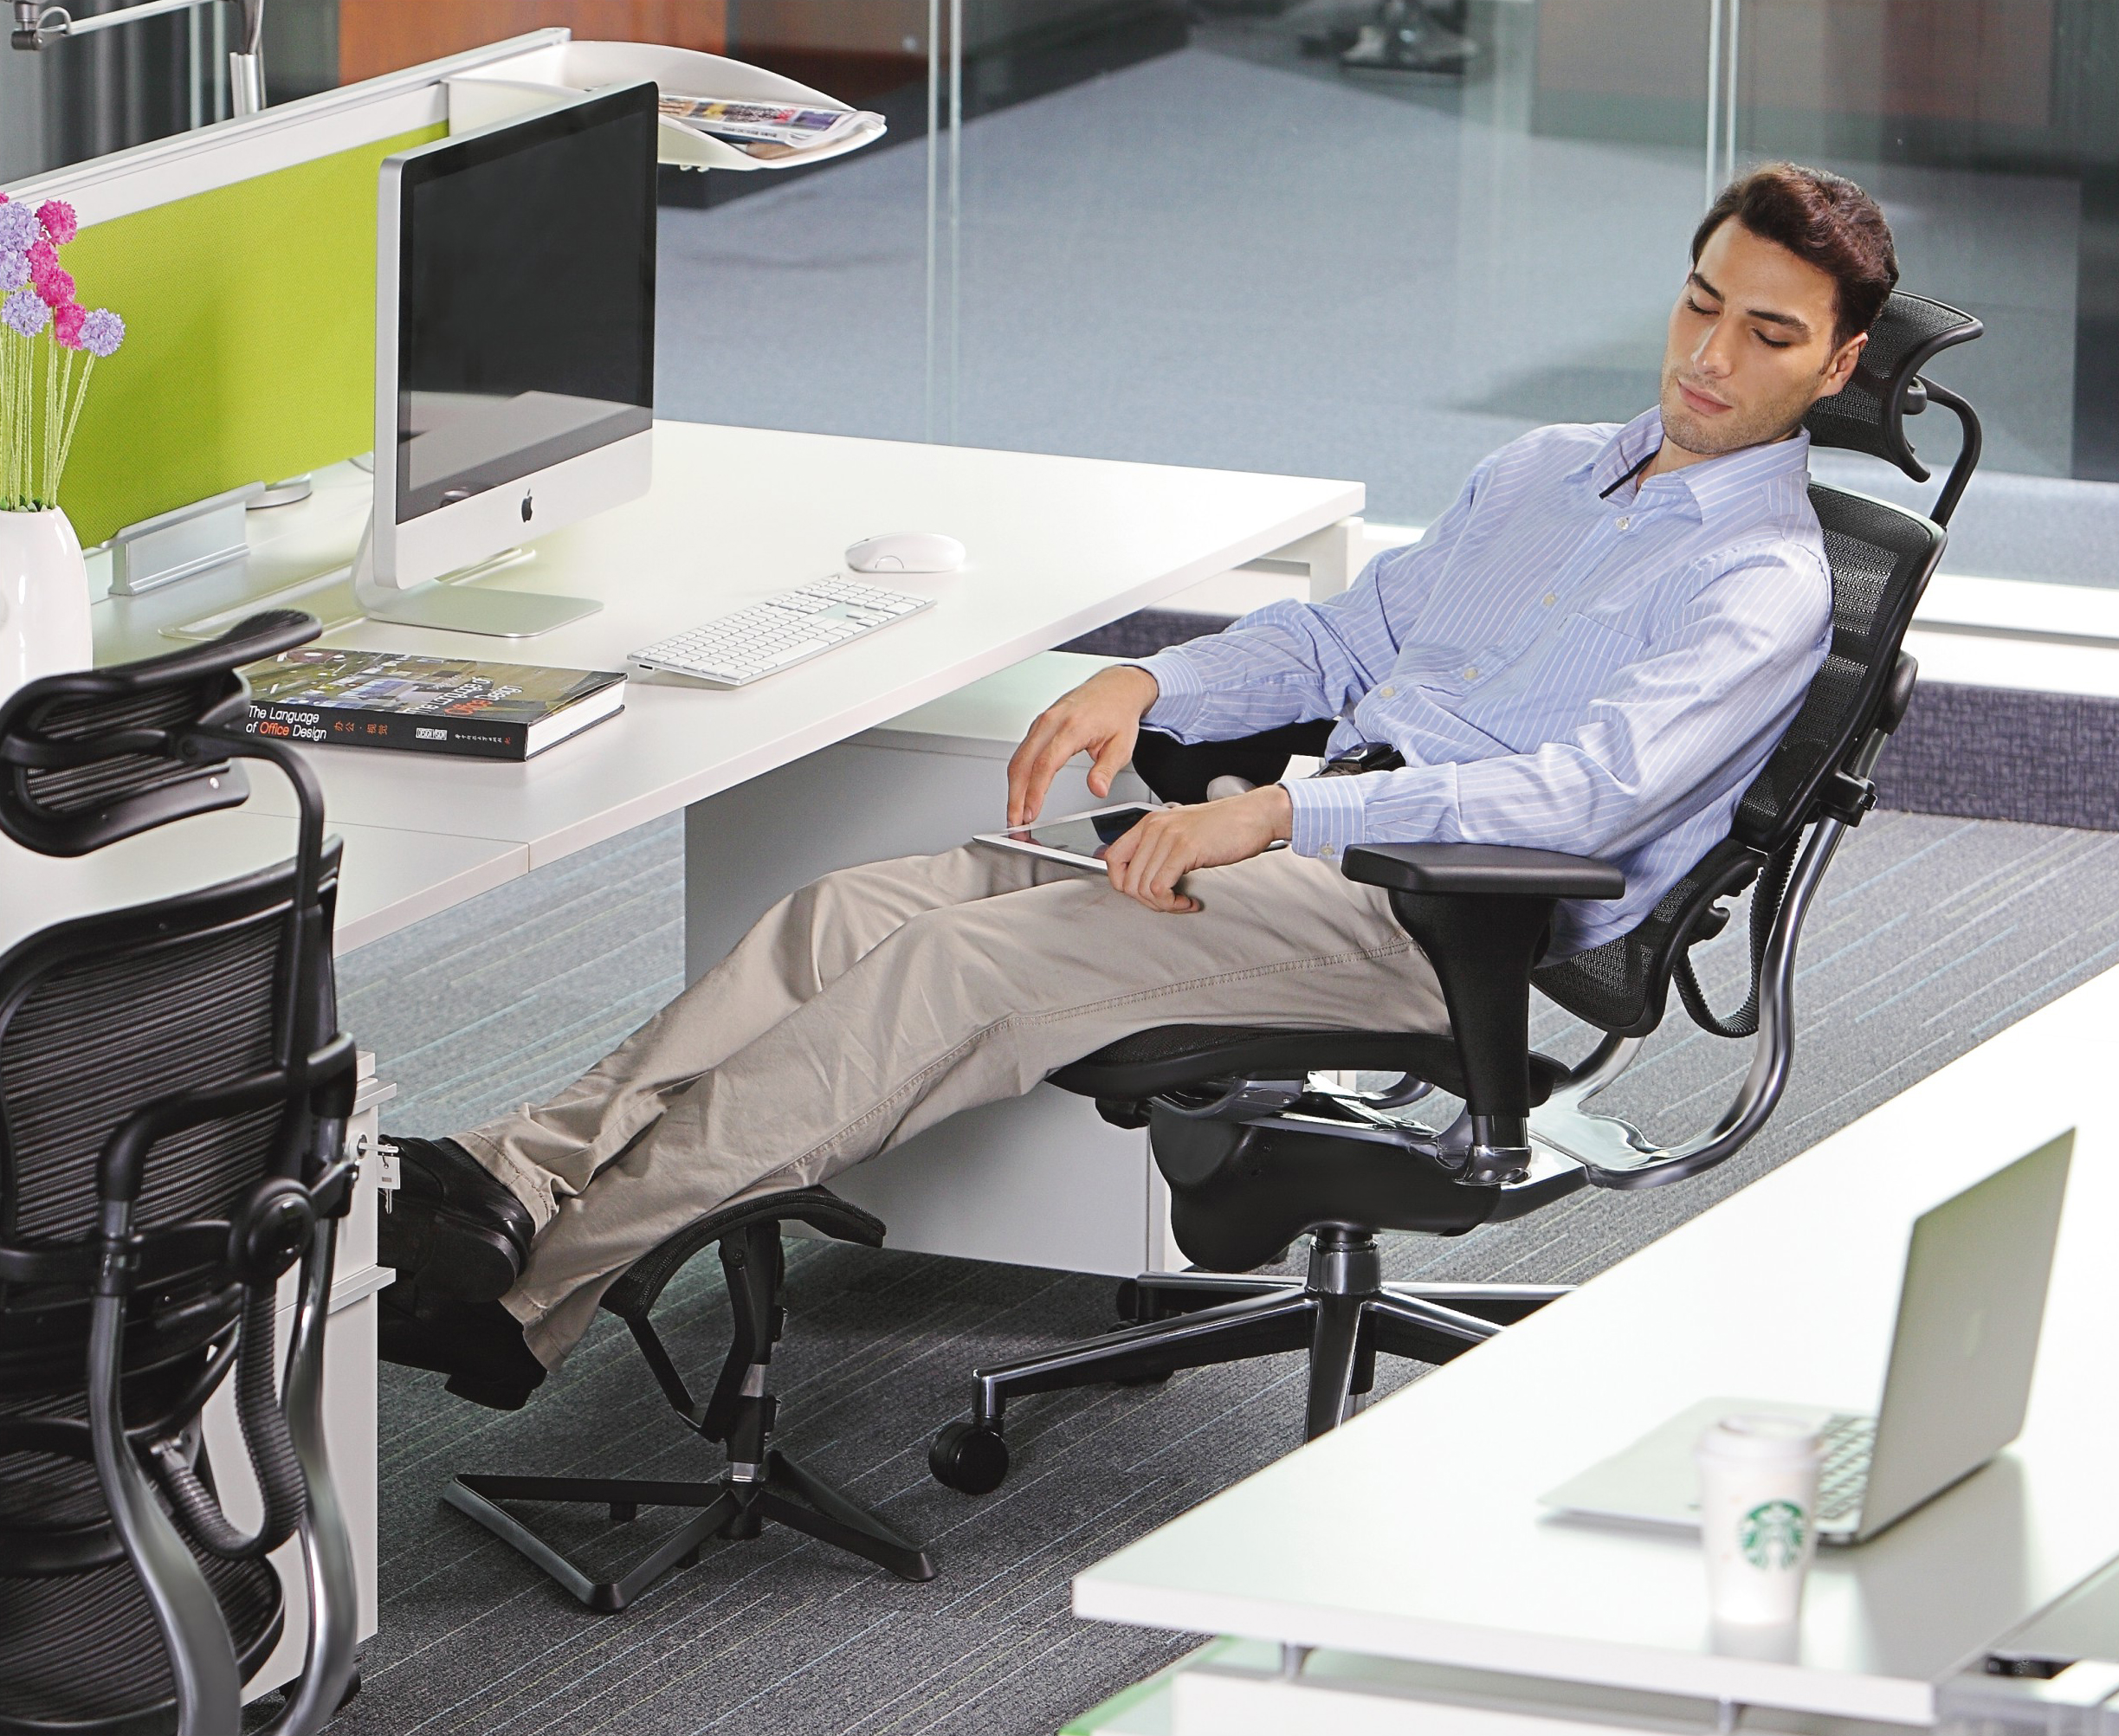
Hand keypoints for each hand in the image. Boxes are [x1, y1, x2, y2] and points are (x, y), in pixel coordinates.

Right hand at [1007, 665, 1160, 826]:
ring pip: (1018, 759)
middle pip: (1022, 763)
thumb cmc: (1118, 713)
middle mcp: (1052, 722)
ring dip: (1014, 789)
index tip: (1031, 813)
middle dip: (1015, 797)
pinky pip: (1022, 752)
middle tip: (1016, 822)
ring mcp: (1042, 722)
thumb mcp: (1122, 745)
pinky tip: (1021, 791)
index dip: (1035, 792)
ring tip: (1016, 814)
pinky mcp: (1039, 726)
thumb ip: (1106, 769)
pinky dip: (1018, 775)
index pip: (1045, 764)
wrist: (1115, 688)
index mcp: (1072, 727)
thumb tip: (1097, 789)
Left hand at [1101, 784, 1293, 912]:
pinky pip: (1159, 888)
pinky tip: (1187, 902)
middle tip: (1169, 903)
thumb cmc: (1227, 826)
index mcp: (1150, 823)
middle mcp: (1154, 828)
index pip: (1113, 858)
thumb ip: (1162, 848)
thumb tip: (1146, 877)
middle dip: (1146, 901)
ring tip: (1180, 903)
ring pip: (1141, 887)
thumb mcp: (1184, 833)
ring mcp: (1168, 837)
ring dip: (1161, 905)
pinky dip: (1171, 904)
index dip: (1123, 884)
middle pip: (1126, 879)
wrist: (1256, 814)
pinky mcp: (1184, 849)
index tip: (1145, 893)